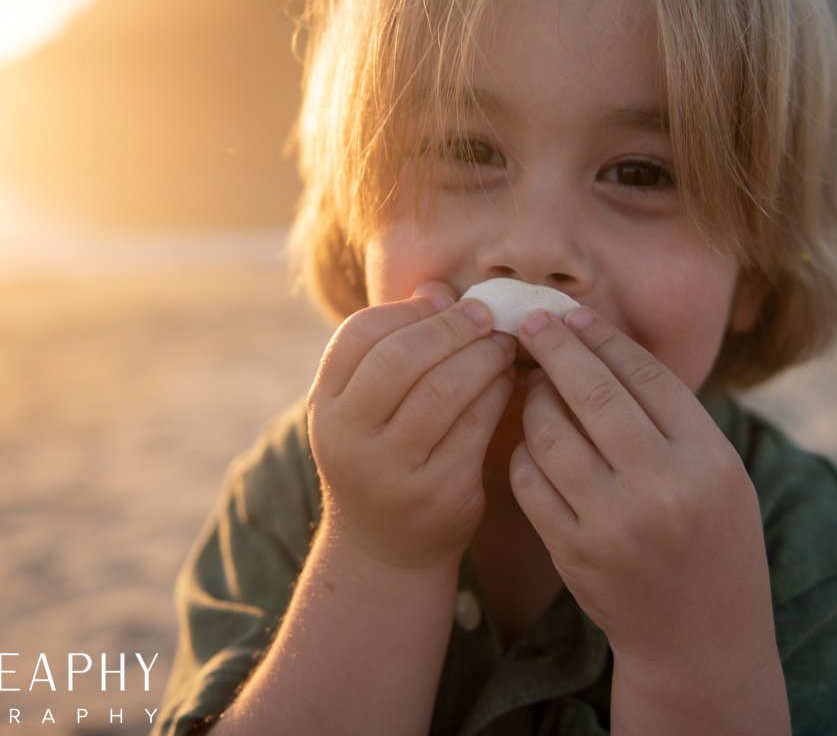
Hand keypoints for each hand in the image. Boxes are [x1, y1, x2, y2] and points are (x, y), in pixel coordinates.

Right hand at [307, 282, 515, 572]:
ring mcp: (391, 469)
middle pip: (401, 358)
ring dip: (482, 356)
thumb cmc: (383, 457)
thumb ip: (396, 346)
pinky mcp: (437, 492)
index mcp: (327, 406)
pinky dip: (496, 394)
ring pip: (443, 390)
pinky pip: (475, 426)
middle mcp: (350, 438)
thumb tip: (436, 287)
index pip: (358, 335)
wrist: (385, 549)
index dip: (407, 310)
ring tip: (503, 343)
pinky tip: (509, 381)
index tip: (445, 301)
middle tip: (486, 314)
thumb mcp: (368, 407)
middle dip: (451, 328)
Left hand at [510, 308, 779, 686]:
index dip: (604, 337)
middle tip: (532, 322)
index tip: (574, 314)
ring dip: (533, 398)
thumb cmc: (713, 541)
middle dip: (556, 349)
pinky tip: (529, 439)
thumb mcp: (720, 474)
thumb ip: (674, 417)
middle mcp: (663, 488)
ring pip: (551, 433)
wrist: (700, 639)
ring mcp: (613, 523)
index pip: (646, 376)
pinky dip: (523, 450)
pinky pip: (529, 480)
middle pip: (594, 393)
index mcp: (708, 461)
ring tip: (532, 384)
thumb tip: (605, 345)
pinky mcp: (573, 551)